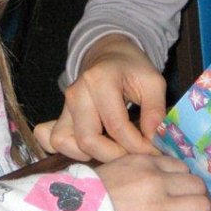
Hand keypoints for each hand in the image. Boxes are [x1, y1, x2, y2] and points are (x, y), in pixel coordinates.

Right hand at [34, 35, 166, 161]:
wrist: (109, 54)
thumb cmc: (132, 68)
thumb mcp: (153, 81)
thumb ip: (156, 110)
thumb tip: (154, 140)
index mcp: (100, 80)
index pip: (116, 126)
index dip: (137, 145)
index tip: (154, 151)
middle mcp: (76, 93)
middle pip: (88, 140)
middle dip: (115, 155)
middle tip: (136, 154)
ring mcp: (64, 105)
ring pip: (68, 143)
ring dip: (93, 155)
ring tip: (117, 150)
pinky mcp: (60, 115)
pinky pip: (55, 140)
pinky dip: (72, 151)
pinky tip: (94, 149)